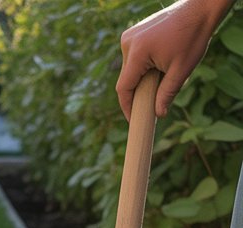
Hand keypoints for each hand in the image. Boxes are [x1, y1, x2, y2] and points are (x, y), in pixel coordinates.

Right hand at [117, 0, 231, 119]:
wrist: (199, 10)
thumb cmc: (192, 37)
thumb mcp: (181, 71)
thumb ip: (167, 94)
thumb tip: (159, 115)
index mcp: (137, 52)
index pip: (124, 88)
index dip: (128, 107)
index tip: (134, 120)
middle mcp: (128, 42)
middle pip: (126, 78)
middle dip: (138, 93)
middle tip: (152, 105)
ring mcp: (130, 36)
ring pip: (130, 69)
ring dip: (142, 79)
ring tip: (161, 79)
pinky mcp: (135, 33)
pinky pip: (134, 58)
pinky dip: (143, 67)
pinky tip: (159, 66)